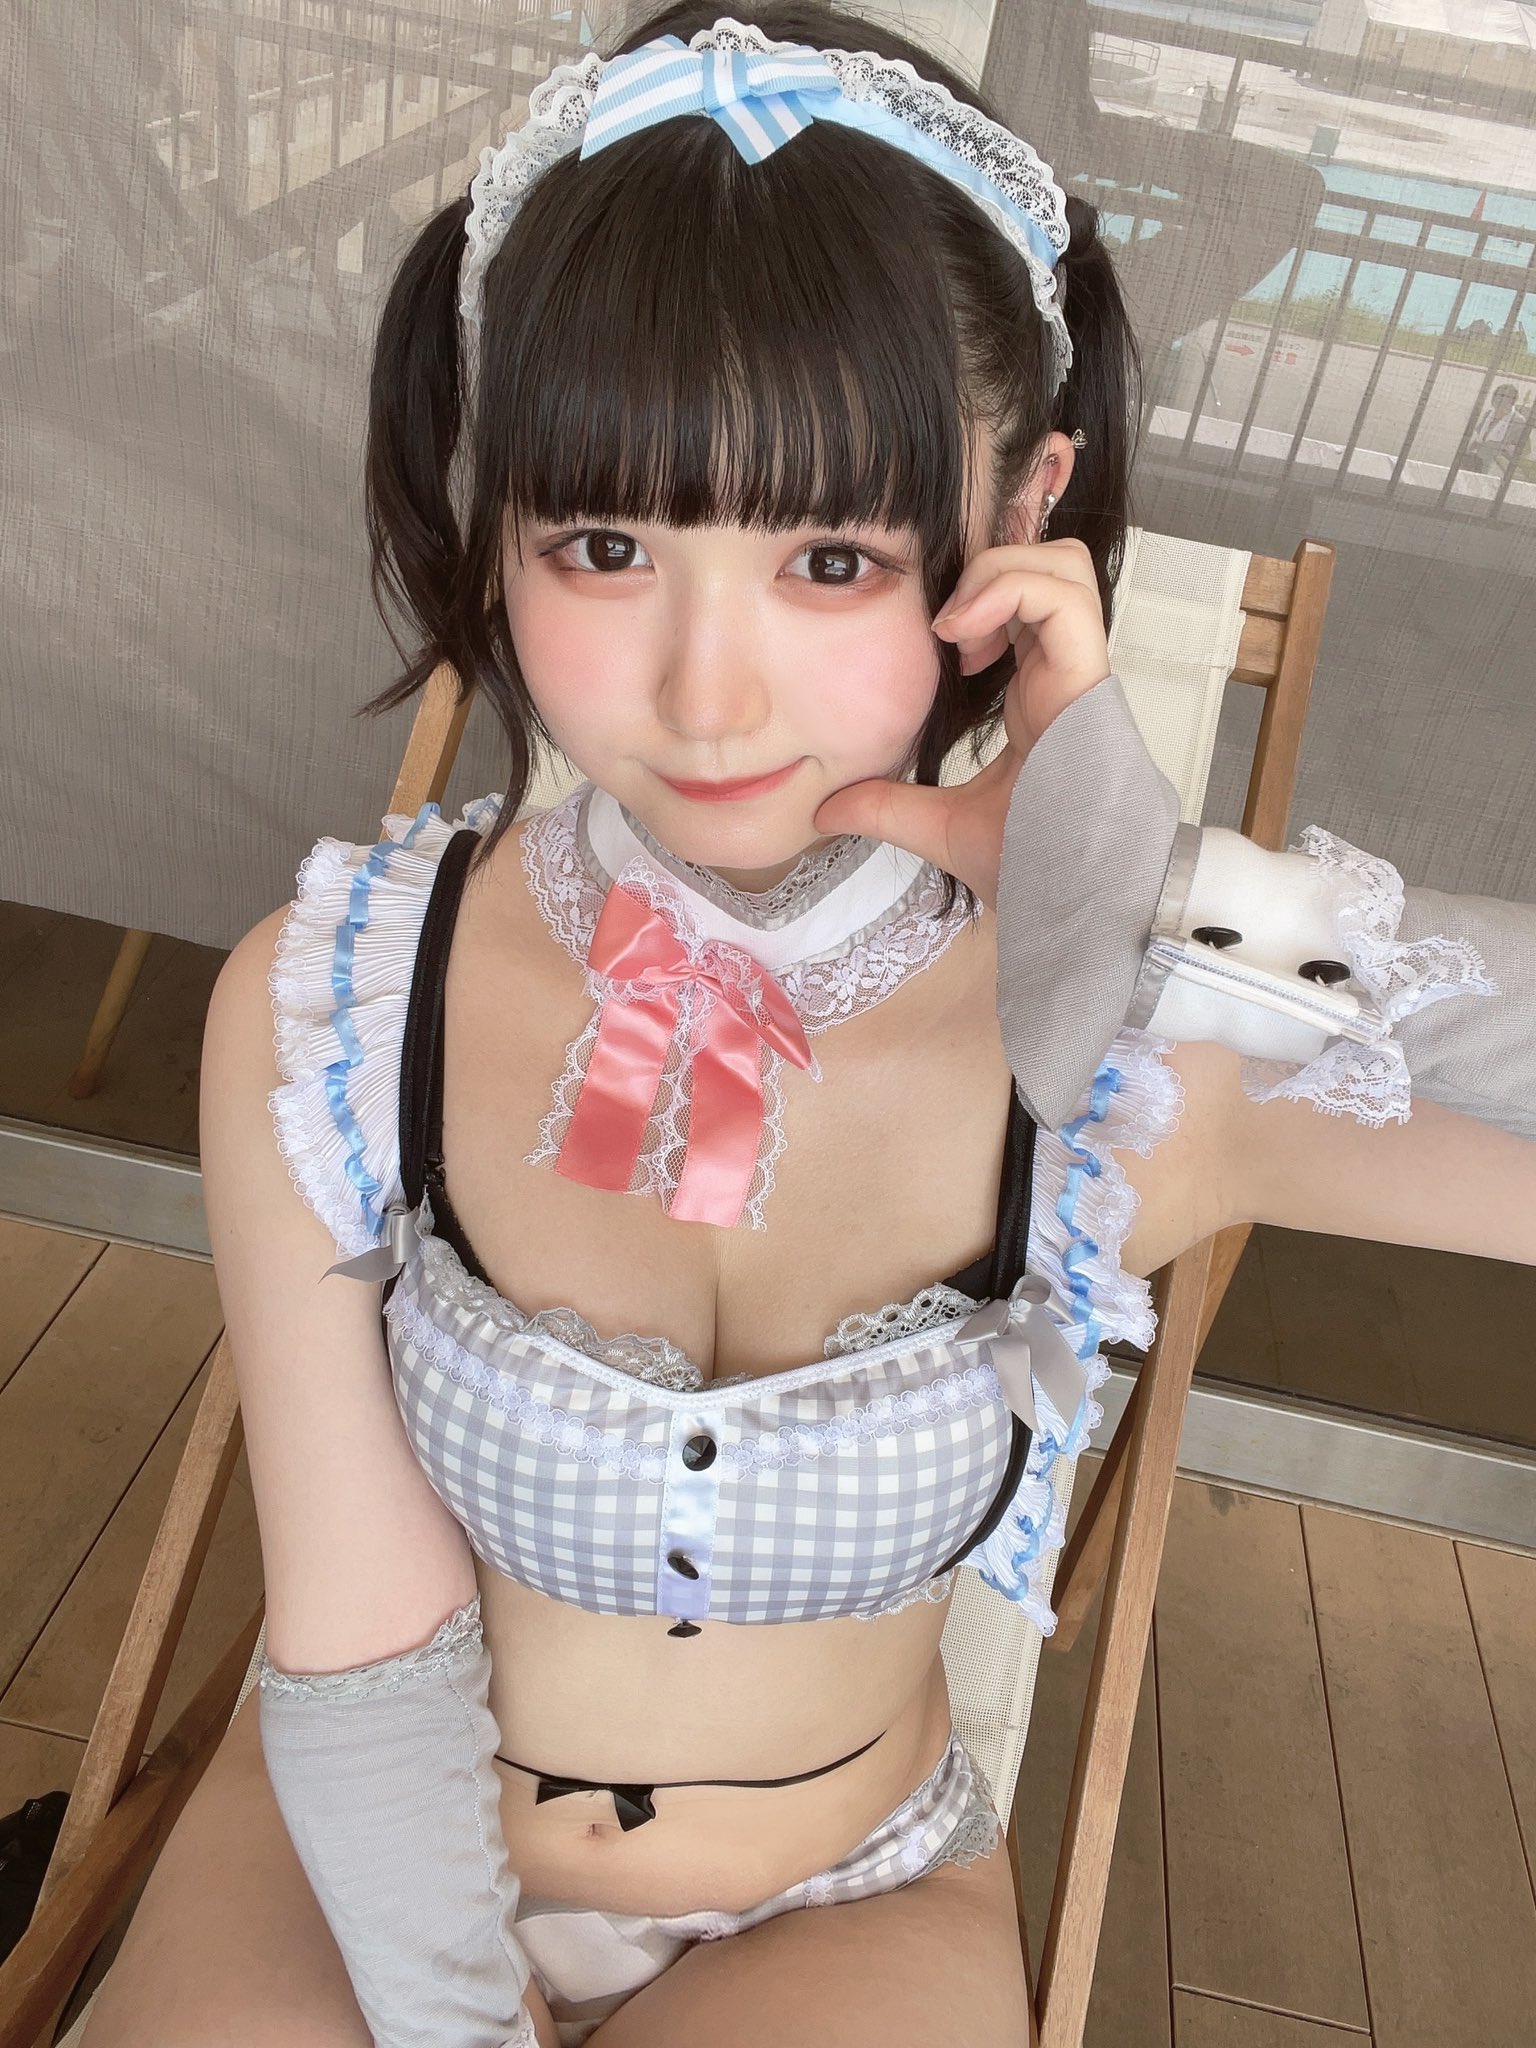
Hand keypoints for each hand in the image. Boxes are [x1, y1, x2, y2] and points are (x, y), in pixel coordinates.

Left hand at [813, 538, 1110, 909]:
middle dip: (995, 563)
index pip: (1029, 604)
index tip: (938, 639)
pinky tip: (964, 637)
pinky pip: (1064, 597)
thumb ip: (888, 808)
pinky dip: (1006, 591)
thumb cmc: (1033, 870)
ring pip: (1066, 565)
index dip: (984, 593)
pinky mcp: (1089, 681)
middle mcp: (1063, 674)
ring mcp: (1079, 674)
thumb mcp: (941, 827)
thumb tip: (826, 811)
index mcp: (1039, 695)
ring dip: (999, 571)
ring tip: (957, 627)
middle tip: (948, 623)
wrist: (1072, 903)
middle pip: (1054, 565)